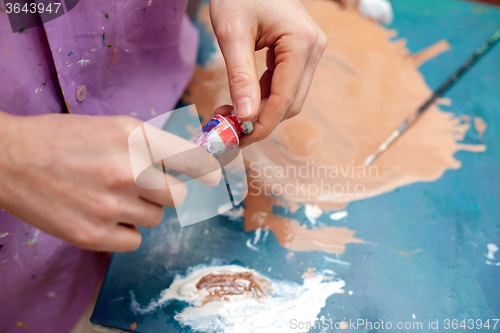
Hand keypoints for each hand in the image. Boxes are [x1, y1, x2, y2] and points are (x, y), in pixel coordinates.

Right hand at [0, 112, 219, 251]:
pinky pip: (134, 240)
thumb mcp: (113, 127)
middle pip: (177, 196)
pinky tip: (101, 214)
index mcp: (135, 137)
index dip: (207, 171)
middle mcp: (128, 170)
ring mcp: (111, 205)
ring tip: (110, 195)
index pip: (192, 160)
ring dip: (140, 209)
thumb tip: (190, 164)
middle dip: (162, 191)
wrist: (9, 159)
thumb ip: (152, 145)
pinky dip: (123, 230)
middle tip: (138, 184)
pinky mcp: (94, 235)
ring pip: (155, 218)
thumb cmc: (62, 139)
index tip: (213, 178)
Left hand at [210, 0, 326, 145]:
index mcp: (302, 43)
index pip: (285, 99)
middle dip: (261, 121)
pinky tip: (243, 99)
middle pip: (291, 103)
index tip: (237, 138)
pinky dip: (264, 98)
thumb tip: (245, 118)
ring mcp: (310, 51)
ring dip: (262, 112)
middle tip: (229, 129)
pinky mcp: (300, 53)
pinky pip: (285, 85)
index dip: (261, 124)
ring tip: (230, 114)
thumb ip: (240, 78)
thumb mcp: (232, 35)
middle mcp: (313, 49)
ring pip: (289, 98)